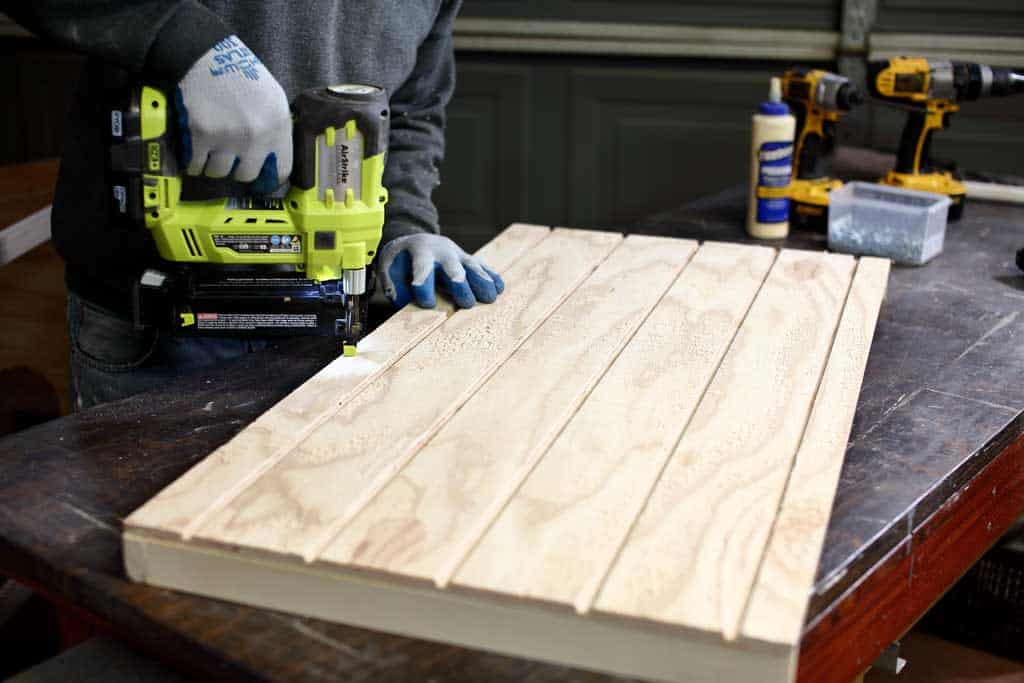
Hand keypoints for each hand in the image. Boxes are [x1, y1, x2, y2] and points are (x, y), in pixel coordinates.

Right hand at [175, 35, 290, 192]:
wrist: (205, 56)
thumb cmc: (240, 74)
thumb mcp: (273, 98)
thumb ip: (276, 128)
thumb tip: (274, 156)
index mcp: (278, 126)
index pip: (281, 170)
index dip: (269, 177)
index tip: (261, 179)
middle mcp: (256, 135)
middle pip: (246, 175)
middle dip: (236, 169)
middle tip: (229, 159)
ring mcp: (228, 137)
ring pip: (219, 172)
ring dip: (212, 166)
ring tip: (210, 152)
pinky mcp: (202, 135)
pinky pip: (196, 164)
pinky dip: (192, 162)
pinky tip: (194, 153)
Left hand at [377, 233, 504, 308]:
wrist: (416, 240)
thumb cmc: (400, 261)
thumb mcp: (388, 268)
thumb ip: (392, 286)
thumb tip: (402, 302)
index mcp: (419, 252)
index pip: (422, 269)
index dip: (424, 286)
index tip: (428, 304)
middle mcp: (442, 251)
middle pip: (453, 267)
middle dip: (460, 284)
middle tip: (466, 303)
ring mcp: (458, 254)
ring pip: (472, 267)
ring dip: (482, 282)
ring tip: (490, 298)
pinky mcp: (469, 259)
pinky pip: (483, 267)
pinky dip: (491, 277)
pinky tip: (499, 288)